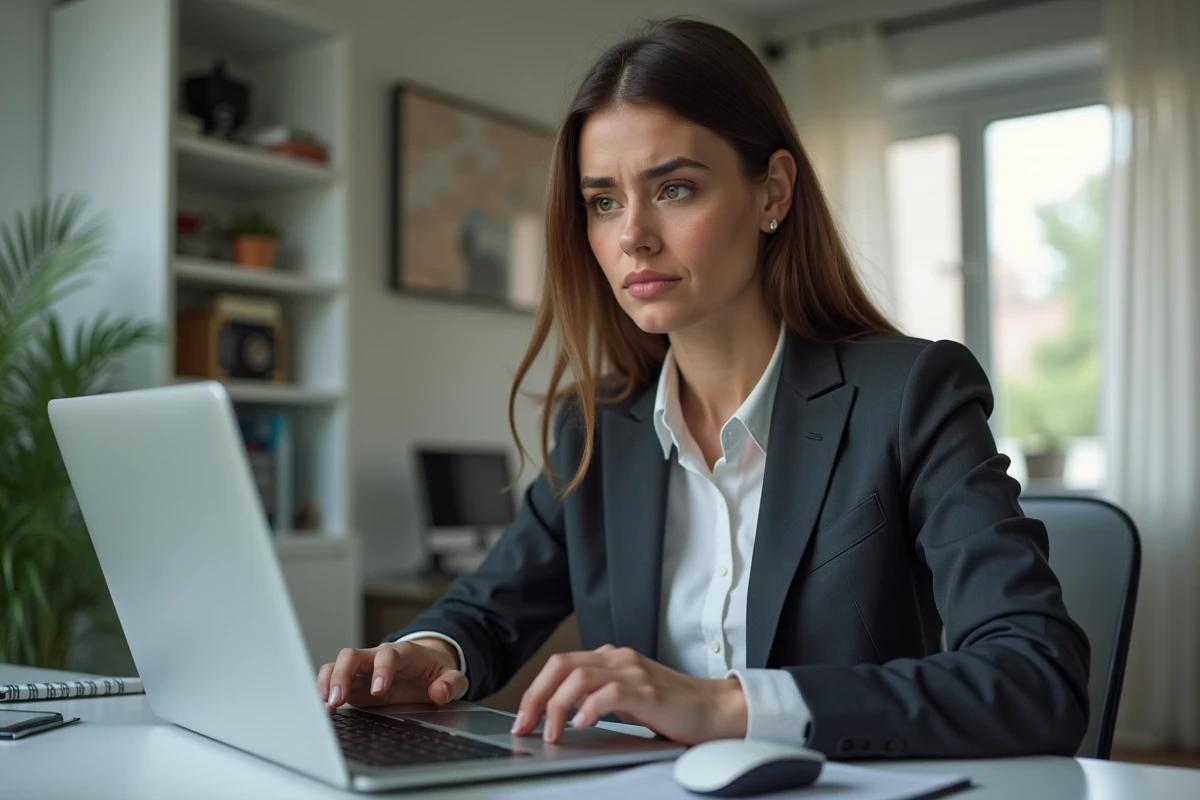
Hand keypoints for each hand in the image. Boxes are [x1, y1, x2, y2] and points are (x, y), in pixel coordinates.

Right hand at [316, 639, 467, 712]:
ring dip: (329, 682)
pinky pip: (333, 678)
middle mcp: (378, 657)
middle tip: (338, 699)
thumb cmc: (435, 671)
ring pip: (338, 664)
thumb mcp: (451, 677)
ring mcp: (364, 669)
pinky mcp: (354, 682)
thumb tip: (439, 692)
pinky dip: (325, 689)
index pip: (388, 655)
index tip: (378, 691)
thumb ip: (451, 684)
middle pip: (353, 655)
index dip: (381, 670)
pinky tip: (325, 707)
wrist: (426, 666)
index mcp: (403, 653)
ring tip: (328, 705)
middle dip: (343, 675)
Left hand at [510, 644, 746, 744]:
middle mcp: (619, 659)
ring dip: (557, 706)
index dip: (535, 690)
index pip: (561, 664)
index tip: (523, 717)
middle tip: (524, 725)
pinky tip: (580, 725)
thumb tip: (563, 715)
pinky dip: (588, 709)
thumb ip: (600, 694)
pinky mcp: (647, 691)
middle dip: (535, 696)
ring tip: (550, 733)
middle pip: (562, 666)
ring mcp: (633, 672)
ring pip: (578, 677)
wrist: (715, 709)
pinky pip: (608, 693)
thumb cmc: (674, 708)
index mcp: (612, 658)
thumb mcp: (629, 696)